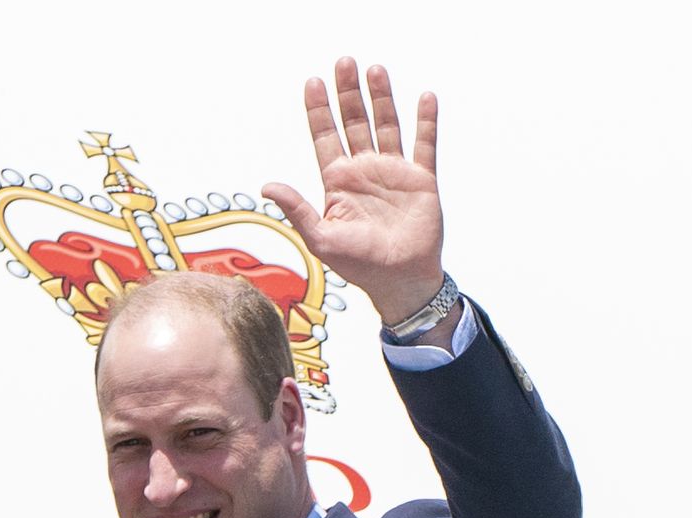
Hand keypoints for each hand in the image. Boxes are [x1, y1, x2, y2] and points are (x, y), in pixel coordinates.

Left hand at [262, 57, 445, 324]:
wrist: (401, 280)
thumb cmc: (360, 265)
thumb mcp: (321, 238)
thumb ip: (297, 209)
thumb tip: (267, 185)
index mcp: (339, 182)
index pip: (325, 137)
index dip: (318, 110)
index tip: (313, 82)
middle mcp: (364, 171)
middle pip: (354, 122)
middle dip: (348, 93)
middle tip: (343, 62)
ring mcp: (393, 172)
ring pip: (386, 125)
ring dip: (381, 98)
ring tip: (374, 70)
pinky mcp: (421, 179)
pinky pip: (424, 144)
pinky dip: (425, 121)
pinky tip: (424, 97)